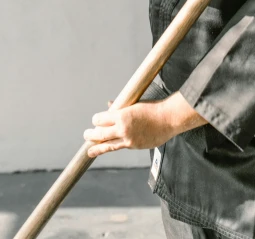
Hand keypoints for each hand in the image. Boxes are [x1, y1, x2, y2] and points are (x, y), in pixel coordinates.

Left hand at [83, 92, 206, 157]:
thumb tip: (110, 105)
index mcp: (122, 115)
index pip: (102, 119)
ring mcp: (128, 139)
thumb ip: (121, 107)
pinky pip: (119, 147)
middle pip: (101, 133)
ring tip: (89, 149)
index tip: (95, 120)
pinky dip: (110, 148)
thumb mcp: (135, 104)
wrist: (169, 119)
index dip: (96, 120)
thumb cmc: (153, 108)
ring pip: (108, 144)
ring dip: (97, 146)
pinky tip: (105, 149)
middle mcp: (123, 128)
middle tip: (86, 134)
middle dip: (92, 134)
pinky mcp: (135, 145)